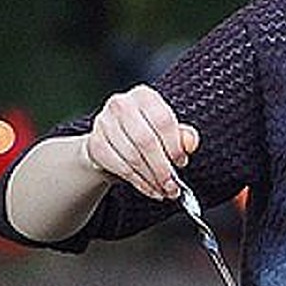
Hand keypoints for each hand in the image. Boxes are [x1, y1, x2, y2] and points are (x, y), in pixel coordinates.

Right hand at [81, 84, 199, 199]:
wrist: (111, 140)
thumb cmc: (144, 132)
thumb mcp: (167, 129)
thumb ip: (184, 135)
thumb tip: (189, 144)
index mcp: (144, 96)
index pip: (163, 121)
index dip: (174, 146)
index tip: (181, 162)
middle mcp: (122, 105)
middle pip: (146, 141)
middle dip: (162, 168)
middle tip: (172, 184)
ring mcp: (104, 123)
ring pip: (132, 157)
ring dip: (150, 178)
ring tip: (163, 189)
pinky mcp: (95, 143)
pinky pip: (119, 167)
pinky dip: (137, 181)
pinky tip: (148, 187)